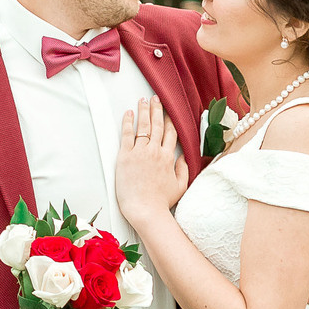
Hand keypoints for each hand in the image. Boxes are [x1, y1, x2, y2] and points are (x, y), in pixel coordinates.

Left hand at [113, 97, 186, 225]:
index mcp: (169, 158)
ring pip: (144, 127)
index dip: (170, 120)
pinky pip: (127, 135)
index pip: (171, 133)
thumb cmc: (161, 202)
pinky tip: (128, 113)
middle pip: (158, 125)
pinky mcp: (125, 156)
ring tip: (143, 100)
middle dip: (157, 110)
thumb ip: (183, 169)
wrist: (145, 210)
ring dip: (144, 111)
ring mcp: (140, 153)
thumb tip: (183, 157)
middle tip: (156, 98)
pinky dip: (128, 122)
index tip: (169, 112)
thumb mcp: (180, 186)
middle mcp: (155, 152)